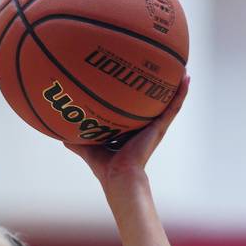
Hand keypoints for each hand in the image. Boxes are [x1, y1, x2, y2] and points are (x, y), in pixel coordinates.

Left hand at [65, 74, 189, 185]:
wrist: (119, 177)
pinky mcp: (159, 128)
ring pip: (168, 103)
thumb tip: (59, 134)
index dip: (136, 100)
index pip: (134, 113)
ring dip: (175, 87)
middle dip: (157, 90)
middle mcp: (145, 128)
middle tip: (162, 70)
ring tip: (182, 69)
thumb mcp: (88, 148)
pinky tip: (186, 78)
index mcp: (131, 132)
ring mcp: (154, 128)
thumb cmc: (105, 168)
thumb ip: (77, 139)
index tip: (137, 84)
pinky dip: (181, 93)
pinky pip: (173, 107)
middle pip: (153, 105)